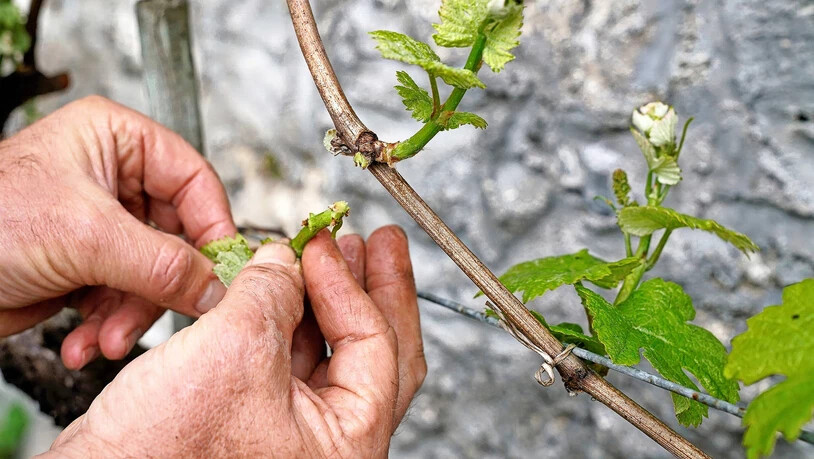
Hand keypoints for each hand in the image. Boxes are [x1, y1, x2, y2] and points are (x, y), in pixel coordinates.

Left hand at [0, 96, 235, 368]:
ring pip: (153, 273)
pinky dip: (108, 324)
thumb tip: (216, 286)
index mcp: (116, 140)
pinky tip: (87, 341)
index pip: (194, 180)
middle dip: (160, 286)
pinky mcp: (87, 263)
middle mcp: (114, 178)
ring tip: (107, 339)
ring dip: (130, 315)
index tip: (221, 272)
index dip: (212, 227)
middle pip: (176, 235)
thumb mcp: (85, 236)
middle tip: (163, 315)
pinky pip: (124, 295)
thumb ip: (163, 263)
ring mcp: (101, 223)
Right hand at [46, 228, 425, 456]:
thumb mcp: (233, 350)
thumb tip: (288, 258)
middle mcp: (326, 443)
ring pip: (327, 351)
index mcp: (347, 442)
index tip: (328, 243)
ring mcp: (291, 432)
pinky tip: (279, 284)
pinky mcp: (253, 419)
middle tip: (376, 243)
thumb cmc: (159, 454)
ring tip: (326, 253)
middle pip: (370, 349)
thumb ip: (271, 292)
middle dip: (370, 288)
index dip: (351, 283)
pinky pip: (286, 360)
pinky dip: (285, 318)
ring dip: (324, 296)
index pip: (375, 343)